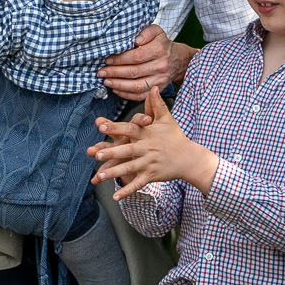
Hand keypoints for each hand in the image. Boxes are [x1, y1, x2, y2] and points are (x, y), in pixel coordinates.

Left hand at [87, 89, 215, 196]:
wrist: (189, 158)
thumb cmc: (175, 137)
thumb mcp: (167, 119)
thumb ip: (157, 104)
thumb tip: (153, 87)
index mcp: (147, 134)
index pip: (130, 129)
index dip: (115, 127)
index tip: (101, 125)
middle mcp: (147, 148)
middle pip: (127, 150)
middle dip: (111, 152)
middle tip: (95, 154)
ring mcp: (149, 163)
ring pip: (129, 168)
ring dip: (114, 172)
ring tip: (99, 177)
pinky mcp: (152, 175)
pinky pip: (138, 184)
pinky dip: (127, 191)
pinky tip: (115, 197)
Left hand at [99, 25, 176, 101]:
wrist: (178, 60)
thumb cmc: (162, 44)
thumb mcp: (156, 31)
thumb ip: (146, 32)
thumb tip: (135, 40)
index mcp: (159, 50)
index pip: (136, 56)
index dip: (119, 59)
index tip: (107, 59)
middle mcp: (160, 66)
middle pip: (134, 72)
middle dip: (114, 72)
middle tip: (101, 72)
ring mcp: (160, 80)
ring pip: (137, 86)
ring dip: (118, 85)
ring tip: (106, 81)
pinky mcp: (157, 89)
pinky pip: (141, 95)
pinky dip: (126, 94)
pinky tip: (116, 89)